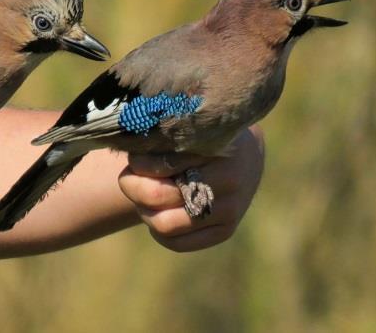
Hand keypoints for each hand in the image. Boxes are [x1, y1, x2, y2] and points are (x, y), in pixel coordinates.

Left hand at [118, 126, 263, 251]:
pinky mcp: (226, 230)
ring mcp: (229, 208)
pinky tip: (160, 213)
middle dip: (134, 189)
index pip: (161, 164)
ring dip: (145, 211)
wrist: (244, 159)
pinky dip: (158, 231)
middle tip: (132, 180)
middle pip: (157, 196)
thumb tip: (133, 163)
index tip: (135, 159)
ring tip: (145, 197)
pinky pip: (177, 243)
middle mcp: (227, 178)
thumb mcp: (183, 133)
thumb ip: (158, 145)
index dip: (138, 164)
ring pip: (164, 225)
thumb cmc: (201, 142)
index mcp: (213, 147)